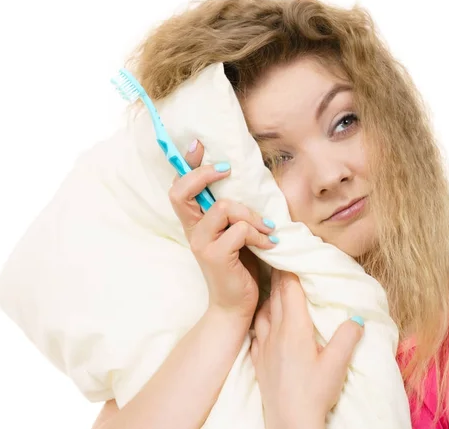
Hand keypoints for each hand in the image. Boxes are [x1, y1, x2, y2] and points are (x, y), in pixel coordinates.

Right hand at [168, 140, 277, 320]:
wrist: (236, 304)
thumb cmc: (238, 264)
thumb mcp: (231, 231)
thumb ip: (229, 210)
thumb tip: (242, 178)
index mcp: (194, 222)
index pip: (179, 188)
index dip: (185, 164)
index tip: (197, 144)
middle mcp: (192, 230)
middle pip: (182, 192)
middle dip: (203, 174)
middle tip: (226, 168)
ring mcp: (201, 243)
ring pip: (223, 207)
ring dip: (251, 214)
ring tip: (266, 229)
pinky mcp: (216, 256)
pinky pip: (240, 230)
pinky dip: (259, 235)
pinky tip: (269, 245)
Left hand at [250, 270, 363, 428]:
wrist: (288, 420)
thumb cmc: (314, 392)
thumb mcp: (337, 365)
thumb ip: (347, 338)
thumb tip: (357, 317)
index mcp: (295, 329)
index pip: (291, 291)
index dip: (290, 271)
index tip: (289, 254)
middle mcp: (275, 332)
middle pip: (276, 296)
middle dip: (279, 276)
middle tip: (279, 258)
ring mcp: (263, 345)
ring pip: (264, 311)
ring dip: (269, 296)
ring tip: (273, 286)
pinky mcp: (258, 358)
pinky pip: (256, 330)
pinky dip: (260, 318)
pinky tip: (263, 319)